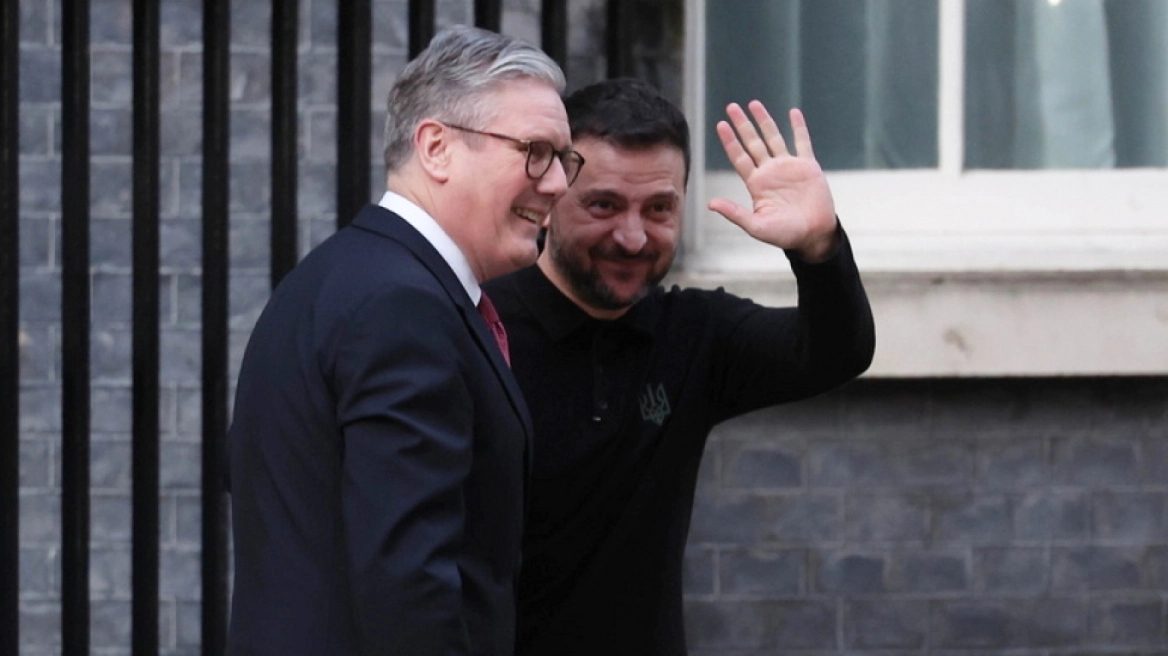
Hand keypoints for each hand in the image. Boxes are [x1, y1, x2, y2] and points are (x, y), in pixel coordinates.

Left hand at [708, 102, 838, 261]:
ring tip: (754, 104)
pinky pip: (803, 142)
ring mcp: (788, 167)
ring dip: (764, 121)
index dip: (730, 141)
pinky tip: (793, 112)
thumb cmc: (785, 234)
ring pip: (773, 138)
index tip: (721, 125)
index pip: (739, 157)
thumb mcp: (756, 226)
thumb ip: (735, 213)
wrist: (813, 235)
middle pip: (753, 142)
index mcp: (756, 184)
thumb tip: (710, 204)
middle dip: (742, 125)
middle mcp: (770, 171)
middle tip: (731, 107)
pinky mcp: (808, 166)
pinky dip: (798, 127)